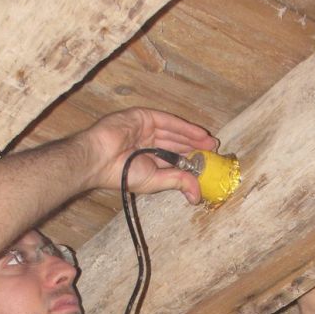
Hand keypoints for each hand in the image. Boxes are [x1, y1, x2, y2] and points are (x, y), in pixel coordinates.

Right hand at [83, 107, 217, 203]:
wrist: (99, 159)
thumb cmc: (122, 174)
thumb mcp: (155, 181)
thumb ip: (178, 182)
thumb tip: (197, 196)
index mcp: (149, 160)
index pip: (175, 158)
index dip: (192, 159)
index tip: (209, 162)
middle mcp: (148, 143)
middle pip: (177, 143)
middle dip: (195, 146)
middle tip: (215, 150)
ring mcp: (145, 128)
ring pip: (174, 131)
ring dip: (193, 137)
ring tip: (210, 143)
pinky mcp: (143, 117)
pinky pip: (167, 121)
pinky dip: (184, 127)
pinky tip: (198, 133)